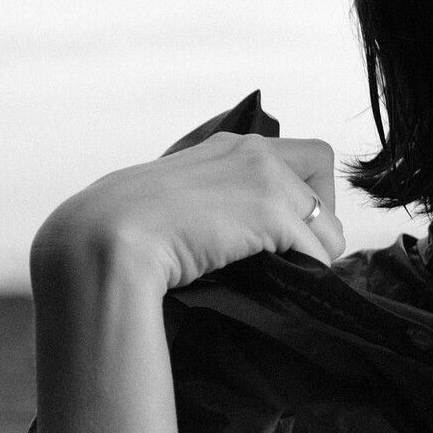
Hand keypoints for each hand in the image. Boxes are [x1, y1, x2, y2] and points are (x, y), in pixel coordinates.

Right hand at [31, 132, 343, 294]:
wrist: (104, 242)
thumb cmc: (121, 234)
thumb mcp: (169, 202)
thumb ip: (207, 202)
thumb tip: (228, 235)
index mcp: (224, 147)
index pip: (293, 154)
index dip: (300, 192)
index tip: (281, 229)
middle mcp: (250, 150)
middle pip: (322, 168)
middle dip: (319, 214)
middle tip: (295, 252)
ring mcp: (262, 177)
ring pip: (329, 223)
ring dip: (316, 254)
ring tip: (285, 277)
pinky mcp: (269, 212)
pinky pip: (319, 252)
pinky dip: (308, 273)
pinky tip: (279, 285)